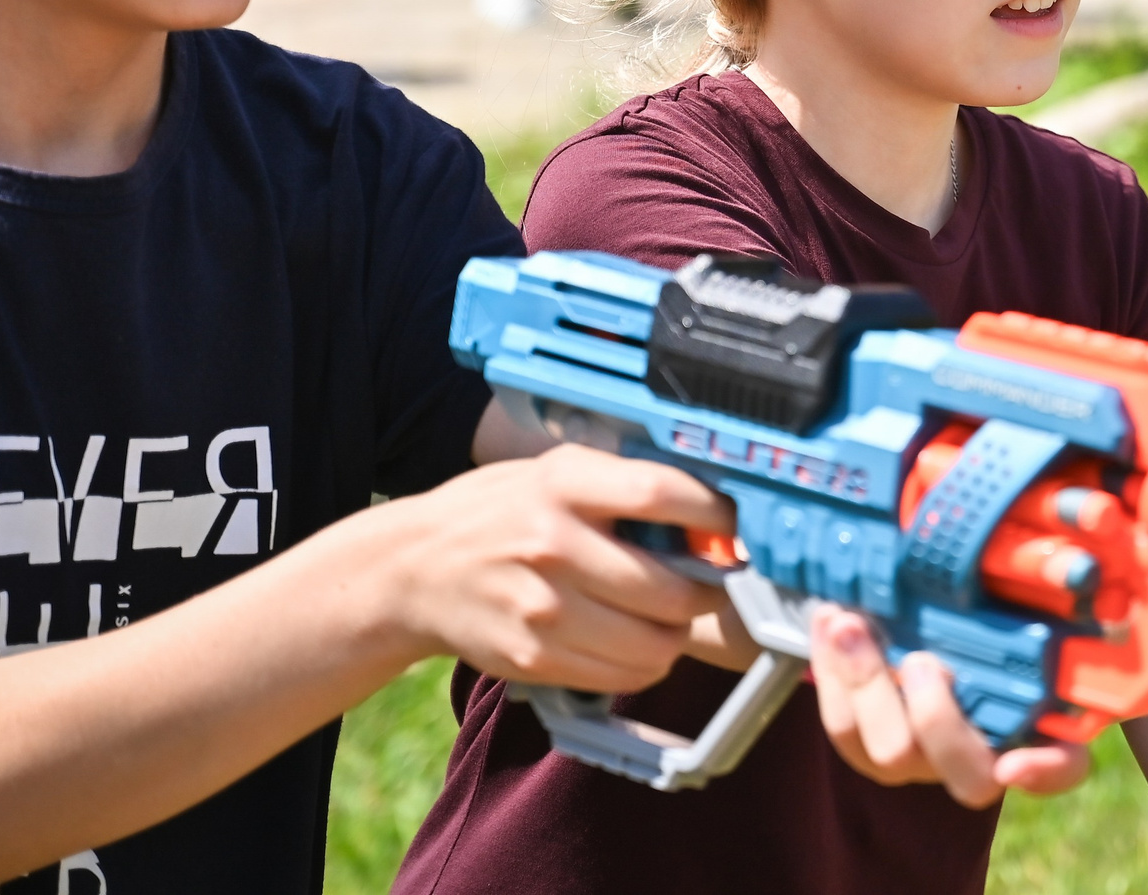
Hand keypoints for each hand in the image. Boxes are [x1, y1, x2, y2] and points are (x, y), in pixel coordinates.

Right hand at [374, 443, 732, 693]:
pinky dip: (641, 663)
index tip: (735, 526)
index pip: (661, 494)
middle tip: (706, 585)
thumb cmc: (498, 513)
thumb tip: (710, 514)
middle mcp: (553, 544)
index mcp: (564, 484)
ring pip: (655, 644)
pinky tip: (628, 640)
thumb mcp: (554, 472)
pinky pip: (620, 675)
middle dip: (704, 592)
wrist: (413, 570)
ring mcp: (542, 608)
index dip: (713, 513)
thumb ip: (622, 485)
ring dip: (676, 635)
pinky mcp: (533, 658)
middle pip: (671, 587)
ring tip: (666, 617)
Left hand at [809, 607, 1090, 807]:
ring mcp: (922, 756)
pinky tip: (828, 619)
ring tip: (850, 625)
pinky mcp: (869, 744)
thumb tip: (1060, 567)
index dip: (1043, 772)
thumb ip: (1043, 583)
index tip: (1016, 764)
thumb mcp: (1019, 592)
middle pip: (964, 774)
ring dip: (865, 686)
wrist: (920, 611)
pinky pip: (843, 729)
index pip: (1062, 765)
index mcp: (1037, 722)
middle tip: (921, 659)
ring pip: (889, 755)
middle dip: (935, 718)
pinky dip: (830, 672)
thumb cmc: (984, 604)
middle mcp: (980, 754)